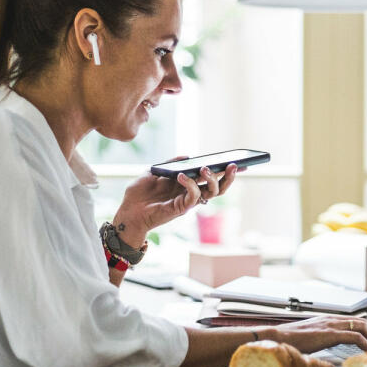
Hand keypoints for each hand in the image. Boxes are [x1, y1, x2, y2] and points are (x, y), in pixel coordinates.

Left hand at [113, 161, 237, 246]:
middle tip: (232, 165)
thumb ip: (171, 163)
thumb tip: (188, 155)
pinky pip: (193, 197)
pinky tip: (182, 175)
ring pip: (211, 193)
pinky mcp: (180, 208)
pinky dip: (190, 184)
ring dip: (212, 179)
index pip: (211, 177)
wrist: (128, 211)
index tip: (239, 162)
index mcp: (188, 184)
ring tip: (205, 168)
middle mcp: (191, 193)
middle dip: (228, 177)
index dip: (225, 171)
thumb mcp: (154, 171)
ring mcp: (187, 201)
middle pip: (218, 187)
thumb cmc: (140, 193)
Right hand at [269, 316, 366, 353]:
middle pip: (362, 322)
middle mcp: (331, 319)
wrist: (276, 337)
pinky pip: (355, 337)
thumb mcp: (308, 340)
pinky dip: (366, 345)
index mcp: (326, 320)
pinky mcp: (330, 334)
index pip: (353, 321)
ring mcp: (331, 325)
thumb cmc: (288, 341)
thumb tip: (325, 356)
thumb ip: (319, 342)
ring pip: (362, 327)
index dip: (366, 332)